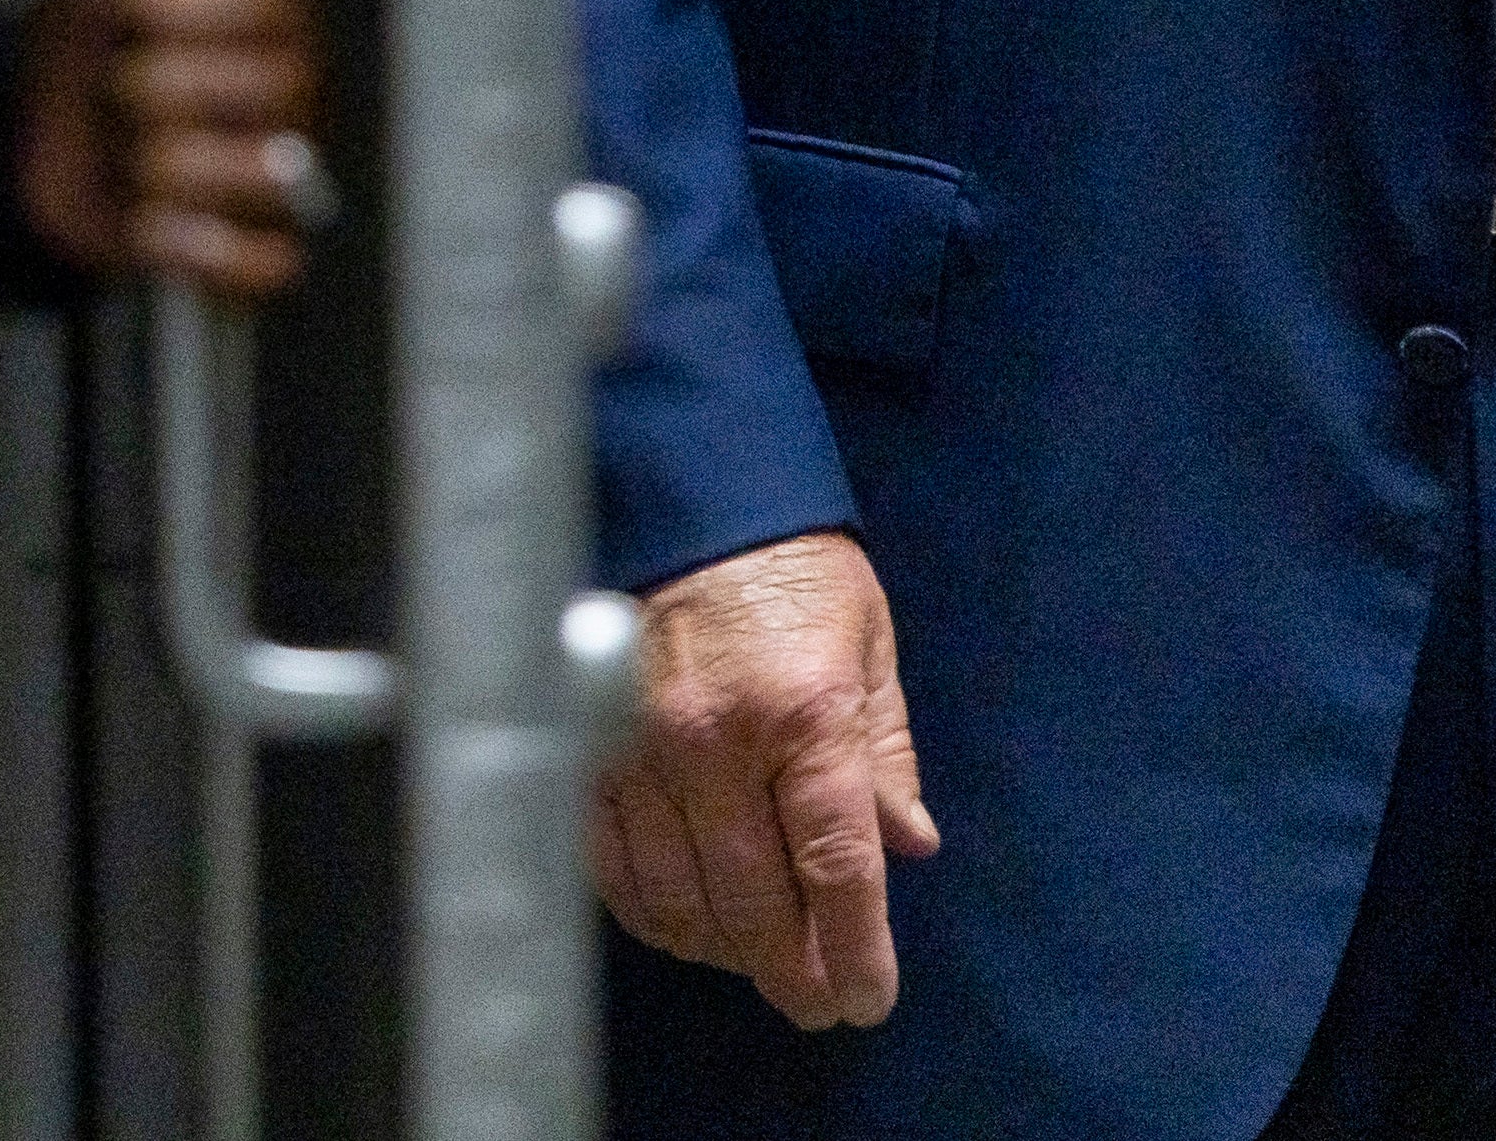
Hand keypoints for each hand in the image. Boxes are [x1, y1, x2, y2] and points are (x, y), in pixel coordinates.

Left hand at [16, 0, 324, 297]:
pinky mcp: (254, 253)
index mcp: (274, 6)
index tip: (119, 3)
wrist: (36, 129)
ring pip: (253, 176)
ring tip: (123, 152)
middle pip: (261, 90)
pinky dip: (186, 245)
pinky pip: (261, 264)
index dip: (181, 0)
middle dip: (151, 88)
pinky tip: (143, 219)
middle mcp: (297, 86)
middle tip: (111, 84)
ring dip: (153, 168)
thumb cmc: (89, 32)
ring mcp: (281, 174)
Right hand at [588, 527, 937, 1029]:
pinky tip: (687, 921)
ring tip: (760, 959)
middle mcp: (716, 743)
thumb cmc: (790, 568)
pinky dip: (653, 913)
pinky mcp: (587, 750)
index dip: (854, 949)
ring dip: (724, 950)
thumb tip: (908, 846)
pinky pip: (614, 867)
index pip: (835, 867)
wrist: (684, 495)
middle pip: (753, 904)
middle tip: (818, 1001)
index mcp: (805, 714)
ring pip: (679, 900)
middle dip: (793, 971)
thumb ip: (884, 752)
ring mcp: (640, 751)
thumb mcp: (867, 645)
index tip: (867, 999)